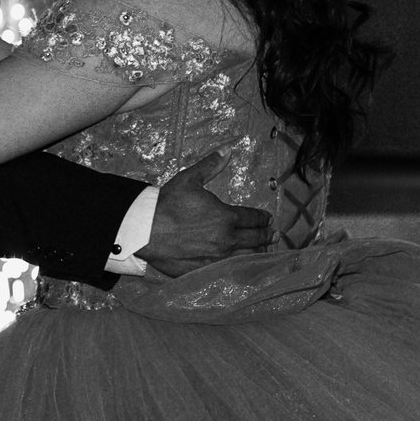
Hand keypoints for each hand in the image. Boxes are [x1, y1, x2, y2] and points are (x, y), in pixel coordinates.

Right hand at [138, 147, 271, 275]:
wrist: (145, 229)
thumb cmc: (167, 203)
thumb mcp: (190, 179)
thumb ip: (211, 165)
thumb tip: (228, 149)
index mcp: (226, 217)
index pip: (252, 218)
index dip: (262, 218)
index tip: (268, 218)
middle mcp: (226, 240)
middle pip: (254, 239)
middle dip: (266, 236)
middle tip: (274, 235)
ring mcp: (216, 258)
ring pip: (245, 257)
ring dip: (257, 253)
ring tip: (264, 252)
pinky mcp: (204, 270)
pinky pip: (227, 271)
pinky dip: (238, 268)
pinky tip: (240, 266)